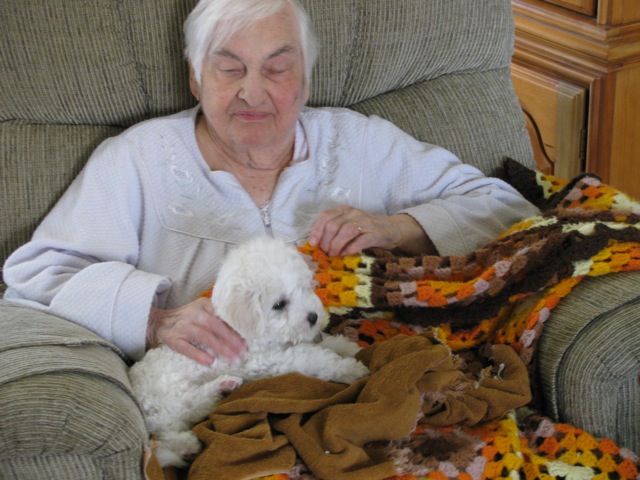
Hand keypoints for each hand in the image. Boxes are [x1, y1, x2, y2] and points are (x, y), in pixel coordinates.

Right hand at [146, 297, 245, 365]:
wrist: (159, 321)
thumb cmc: (188, 318)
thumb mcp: (202, 310)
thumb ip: (218, 316)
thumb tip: (241, 329)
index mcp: (203, 305)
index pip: (222, 315)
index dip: (235, 327)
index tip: (247, 338)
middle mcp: (193, 314)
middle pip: (215, 325)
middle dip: (231, 339)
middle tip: (243, 351)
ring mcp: (183, 327)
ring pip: (204, 336)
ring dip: (220, 348)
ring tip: (232, 358)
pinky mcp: (173, 339)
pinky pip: (186, 348)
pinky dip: (198, 355)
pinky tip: (210, 362)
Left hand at [308, 206, 436, 256]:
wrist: (392, 229)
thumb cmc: (365, 230)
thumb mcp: (347, 226)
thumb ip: (334, 232)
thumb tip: (317, 246)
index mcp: (343, 210)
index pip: (325, 216)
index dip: (317, 230)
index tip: (313, 244)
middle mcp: (353, 213)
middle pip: (333, 225)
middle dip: (326, 242)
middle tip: (326, 253)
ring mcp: (365, 222)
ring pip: (345, 231)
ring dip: (336, 245)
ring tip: (334, 255)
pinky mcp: (376, 233)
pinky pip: (360, 240)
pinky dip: (351, 249)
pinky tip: (346, 254)